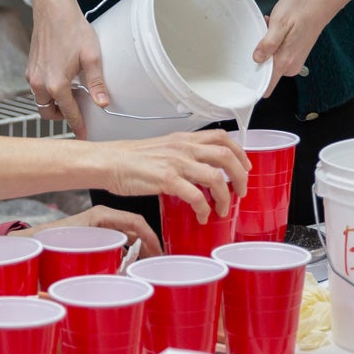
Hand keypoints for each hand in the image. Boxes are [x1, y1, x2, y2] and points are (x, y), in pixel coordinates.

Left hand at [21, 206, 162, 257]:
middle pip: (136, 229)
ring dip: (141, 251)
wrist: (29, 241)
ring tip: (150, 270)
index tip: (160, 256)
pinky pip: (120, 240)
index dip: (152, 239)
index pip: (136, 222)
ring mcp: (100, 225)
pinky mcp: (96, 234)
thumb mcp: (69, 254)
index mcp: (100, 217)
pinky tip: (132, 268)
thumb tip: (102, 291)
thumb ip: (87, 271)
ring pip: (129, 235)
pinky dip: (130, 252)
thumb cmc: (46, 243)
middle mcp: (102, 217)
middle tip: (159, 267)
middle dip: (150, 247)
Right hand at [27, 0, 105, 138]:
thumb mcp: (92, 56)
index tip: (83, 135)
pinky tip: (61, 82)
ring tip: (72, 95)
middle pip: (48, 113)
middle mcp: (40, 83)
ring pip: (40, 102)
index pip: (68, 113)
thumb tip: (103, 104)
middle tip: (78, 111)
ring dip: (54, 104)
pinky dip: (48, 93)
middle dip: (62, 116)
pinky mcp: (29, 69)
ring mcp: (32, 76)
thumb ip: (96, 83)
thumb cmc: (73, 29)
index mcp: (56, 83)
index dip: (77, 126)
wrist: (53, 9)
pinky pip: (36, 90)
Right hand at [96, 131, 247, 222]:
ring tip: (221, 208)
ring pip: (216, 177)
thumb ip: (182, 154)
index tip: (245, 166)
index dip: (239, 152)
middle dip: (240, 176)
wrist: (109, 162)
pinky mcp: (166, 179)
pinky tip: (201, 215)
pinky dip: (204, 208)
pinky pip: (195, 196)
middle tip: (240, 191)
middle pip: (226, 156)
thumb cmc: (130, 159)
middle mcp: (183, 147)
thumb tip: (199, 169)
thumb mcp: (162, 148)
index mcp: (183, 139)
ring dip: (224, 196)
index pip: (222, 137)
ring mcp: (176, 163)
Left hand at [254, 0, 338, 97]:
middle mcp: (290, 66)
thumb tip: (257, 59)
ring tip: (272, 29)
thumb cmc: (301, 10)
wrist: (319, 4)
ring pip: (270, 61)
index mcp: (285, 61)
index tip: (244, 73)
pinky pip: (277, 55)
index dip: (253, 82)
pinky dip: (274, 44)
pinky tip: (276, 30)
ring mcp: (293, 61)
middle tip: (264, 36)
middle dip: (260, 55)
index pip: (267, 86)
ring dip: (267, 47)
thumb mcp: (279, 23)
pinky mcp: (294, 55)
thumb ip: (267, 44)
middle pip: (265, 71)